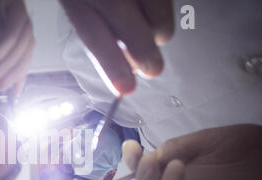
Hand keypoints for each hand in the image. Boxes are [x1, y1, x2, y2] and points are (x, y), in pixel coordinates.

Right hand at [0, 0, 33, 92]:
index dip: (20, 71)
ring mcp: (9, 3)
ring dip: (11, 60)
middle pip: (27, 44)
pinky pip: (15, 22)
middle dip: (16, 69)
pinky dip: (8, 42)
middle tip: (1, 86)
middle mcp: (10, 12)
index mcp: (4, 21)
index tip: (12, 92)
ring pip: (24, 35)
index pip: (22, 49)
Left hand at [59, 0, 173, 93]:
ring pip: (157, 19)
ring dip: (159, 33)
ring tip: (152, 33)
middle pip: (131, 32)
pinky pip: (167, 1)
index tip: (125, 90)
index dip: (112, 67)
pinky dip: (164, 11)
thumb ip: (95, 26)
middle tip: (153, 71)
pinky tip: (152, 10)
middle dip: (145, 57)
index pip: (95, 38)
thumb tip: (123, 64)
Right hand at [122, 124, 261, 179]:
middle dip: (144, 179)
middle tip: (150, 159)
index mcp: (176, 175)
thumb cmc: (243, 147)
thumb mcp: (205, 139)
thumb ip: (178, 146)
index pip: (147, 176)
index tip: (130, 147)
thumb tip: (153, 155)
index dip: (133, 165)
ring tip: (177, 165)